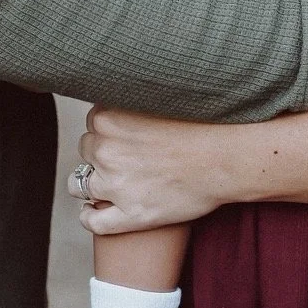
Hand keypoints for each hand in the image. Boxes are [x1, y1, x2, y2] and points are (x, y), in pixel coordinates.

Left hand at [75, 105, 229, 235]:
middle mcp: (105, 150)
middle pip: (87, 150)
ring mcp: (115, 185)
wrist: (228, 157)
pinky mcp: (130, 215)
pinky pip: (94, 222)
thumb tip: (122, 86)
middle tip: (124, 157)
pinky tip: (92, 213)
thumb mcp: (159, 97)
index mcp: (109, 117)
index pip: (93, 122)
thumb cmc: (203, 123)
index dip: (108, 130)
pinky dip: (89, 218)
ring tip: (104, 185)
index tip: (123, 135)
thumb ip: (134, 95)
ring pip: (80, 186)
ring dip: (87, 185)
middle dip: (101, 154)